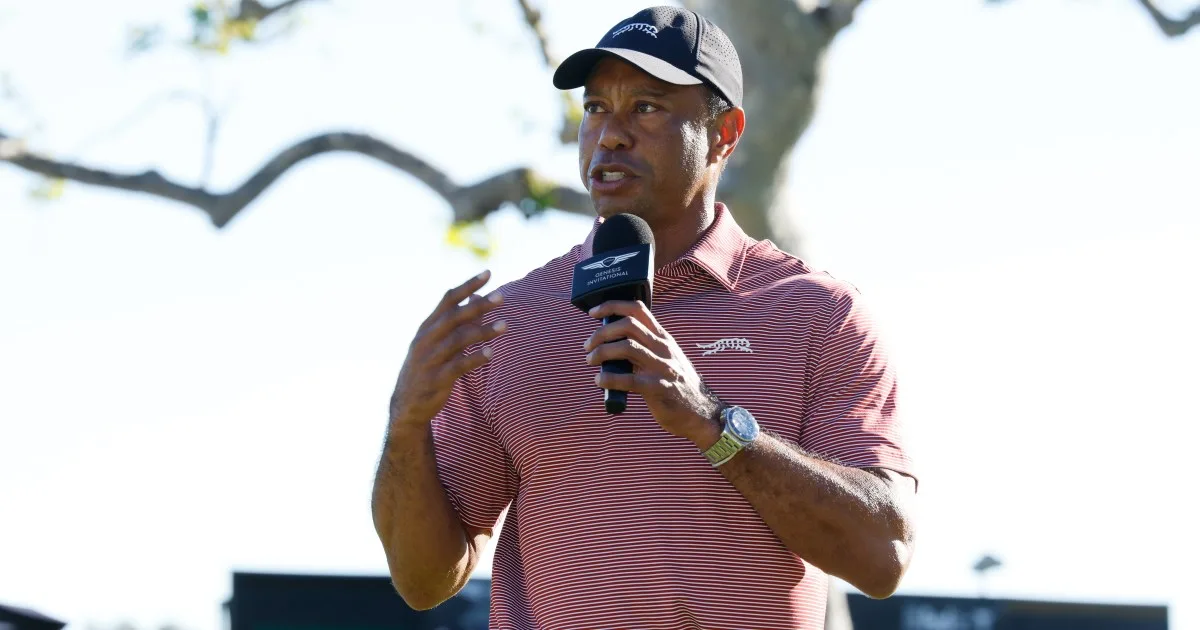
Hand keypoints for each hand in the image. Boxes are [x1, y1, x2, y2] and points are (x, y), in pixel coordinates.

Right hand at [388, 270, 505, 427]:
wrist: (406, 405)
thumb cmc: (428, 367)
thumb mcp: (438, 342)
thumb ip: (458, 322)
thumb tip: (477, 298)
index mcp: (427, 327)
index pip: (447, 300)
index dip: (468, 286)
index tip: (488, 273)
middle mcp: (426, 339)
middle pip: (454, 317)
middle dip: (478, 306)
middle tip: (501, 297)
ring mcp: (430, 359)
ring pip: (458, 340)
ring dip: (483, 332)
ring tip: (505, 326)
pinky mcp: (436, 379)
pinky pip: (458, 366)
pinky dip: (474, 359)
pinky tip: (491, 354)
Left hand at [583, 300, 722, 447]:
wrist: (700, 412)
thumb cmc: (677, 385)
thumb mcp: (666, 358)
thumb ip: (645, 347)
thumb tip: (611, 343)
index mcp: (663, 338)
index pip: (637, 309)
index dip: (612, 306)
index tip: (594, 313)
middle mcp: (663, 348)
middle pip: (628, 325)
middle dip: (602, 333)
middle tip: (588, 346)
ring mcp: (662, 367)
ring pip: (627, 347)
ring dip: (602, 352)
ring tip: (591, 361)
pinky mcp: (657, 389)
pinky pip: (628, 380)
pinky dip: (609, 378)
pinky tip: (600, 380)